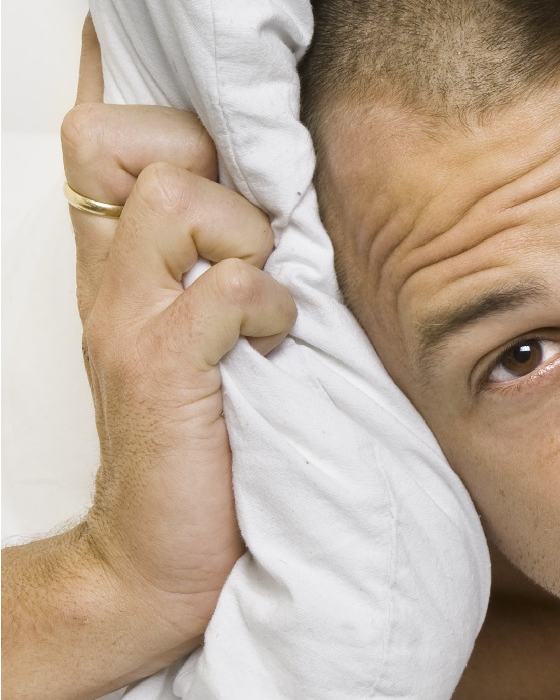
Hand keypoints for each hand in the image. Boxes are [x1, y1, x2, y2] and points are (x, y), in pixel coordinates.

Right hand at [61, 17, 295, 653]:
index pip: (114, 139)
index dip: (183, 138)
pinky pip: (227, 290)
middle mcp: (117, 281)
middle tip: (265, 253)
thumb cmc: (207, 454)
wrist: (156, 561)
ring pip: (179, 200)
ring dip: (247, 239)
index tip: (247, 194)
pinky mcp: (163, 372)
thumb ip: (234, 275)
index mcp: (128, 269)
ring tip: (273, 305)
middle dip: (227, 183)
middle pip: (148, 150)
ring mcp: (132, 322)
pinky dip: (270, 307)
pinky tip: (281, 347)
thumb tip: (306, 219)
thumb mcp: (215, 344)